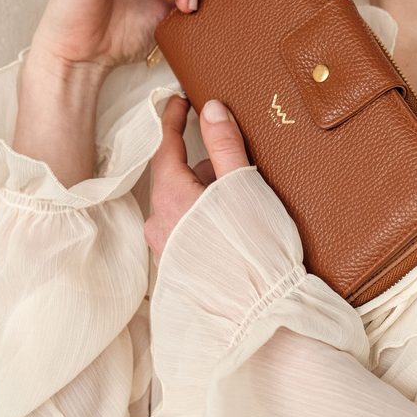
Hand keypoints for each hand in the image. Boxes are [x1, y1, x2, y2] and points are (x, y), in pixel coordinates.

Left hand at [143, 95, 250, 262]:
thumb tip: (210, 109)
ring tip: (242, 202)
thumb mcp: (243, 186)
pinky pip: (186, 229)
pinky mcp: (178, 270)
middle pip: (175, 177)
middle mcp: (159, 223)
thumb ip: (225, 145)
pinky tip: (233, 227)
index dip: (173, 119)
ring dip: (205, 194)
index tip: (178, 98)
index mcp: (171, 197)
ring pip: (181, 204)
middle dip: (202, 164)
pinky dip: (204, 218)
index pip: (165, 147)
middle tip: (234, 162)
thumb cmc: (253, 250)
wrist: (257, 317)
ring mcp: (166, 250)